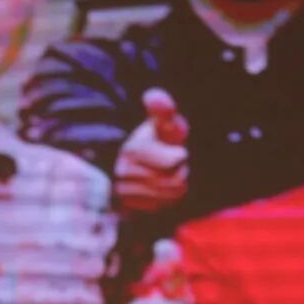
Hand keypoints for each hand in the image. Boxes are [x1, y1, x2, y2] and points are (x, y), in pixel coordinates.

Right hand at [114, 88, 189, 213]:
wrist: (140, 161)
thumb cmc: (158, 140)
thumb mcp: (164, 123)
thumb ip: (163, 110)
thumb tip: (153, 96)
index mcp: (132, 150)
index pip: (175, 162)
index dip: (181, 156)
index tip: (173, 150)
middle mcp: (122, 172)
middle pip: (174, 181)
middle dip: (179, 172)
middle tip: (169, 165)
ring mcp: (123, 192)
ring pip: (169, 196)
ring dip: (173, 186)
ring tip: (163, 175)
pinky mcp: (127, 207)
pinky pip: (160, 207)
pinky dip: (164, 199)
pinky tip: (158, 189)